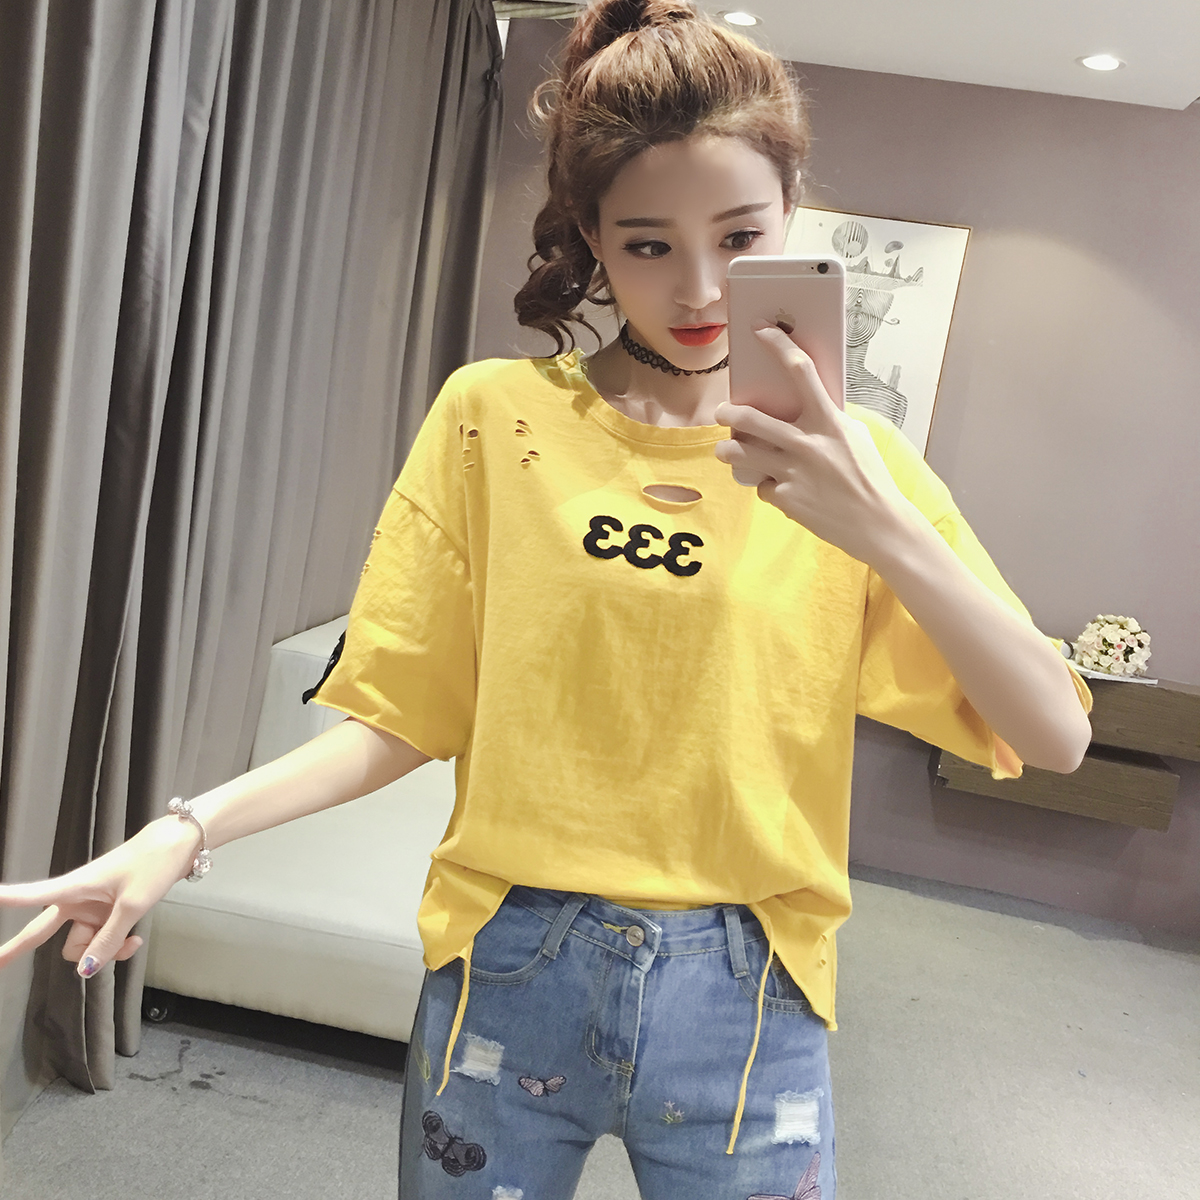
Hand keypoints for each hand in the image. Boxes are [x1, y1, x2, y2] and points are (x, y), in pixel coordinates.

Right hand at [0, 817, 201, 977]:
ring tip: (129, 942)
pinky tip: (133, 941)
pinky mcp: (110, 912)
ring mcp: (93, 908)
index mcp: (74, 888)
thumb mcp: (132, 905)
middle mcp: (77, 900)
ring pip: (81, 944)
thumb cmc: (152, 864)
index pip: (29, 896)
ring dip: (100, 952)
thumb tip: (85, 971)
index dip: (5, 900)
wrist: (181, 845)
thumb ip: (108, 939)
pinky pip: (102, 940)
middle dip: (19, 947)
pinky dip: (114, 946)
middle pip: (44, 932)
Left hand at [714, 325, 913, 564]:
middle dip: (728, 414)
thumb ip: (828, 419)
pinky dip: (769, 487)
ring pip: (740, 454)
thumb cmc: (868, 477)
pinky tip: (784, 491)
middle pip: (751, 419)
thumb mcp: (855, 438)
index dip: (778, 345)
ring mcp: (793, 472)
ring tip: (727, 451)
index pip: (801, 371)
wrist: (877, 524)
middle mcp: (807, 443)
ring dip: (728, 451)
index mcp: (829, 421)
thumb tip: (803, 403)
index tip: (760, 330)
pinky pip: (763, 486)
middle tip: (723, 412)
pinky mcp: (785, 498)